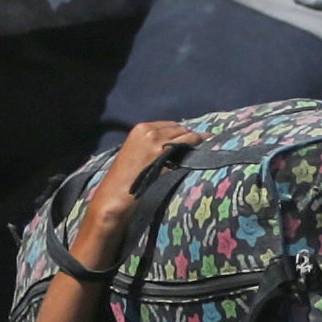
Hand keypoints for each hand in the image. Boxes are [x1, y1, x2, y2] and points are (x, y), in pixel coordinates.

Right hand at [77, 121, 197, 263]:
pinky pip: (189, 146)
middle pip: (180, 128)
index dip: (180, 133)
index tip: (189, 140)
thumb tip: (174, 144)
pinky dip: (198, 149)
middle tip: (200, 147)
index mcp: (141, 128)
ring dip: (196, 142)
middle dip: (189, 137)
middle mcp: (150, 132)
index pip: (170, 125)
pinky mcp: (166, 157)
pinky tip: (205, 154)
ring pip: (187, 135)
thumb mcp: (135, 153)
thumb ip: (152, 144)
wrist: (115, 196)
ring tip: (207, 149)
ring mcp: (159, 143)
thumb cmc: (124, 180)